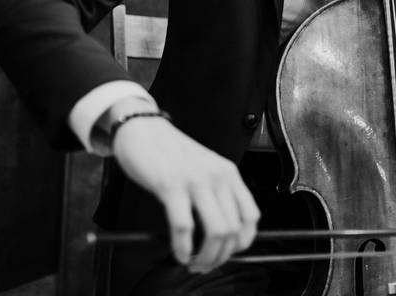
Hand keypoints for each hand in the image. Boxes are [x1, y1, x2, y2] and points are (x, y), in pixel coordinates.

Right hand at [110, 105, 259, 272]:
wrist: (144, 129)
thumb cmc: (171, 153)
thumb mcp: (205, 169)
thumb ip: (216, 194)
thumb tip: (221, 234)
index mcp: (229, 174)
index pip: (251, 216)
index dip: (242, 243)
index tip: (227, 254)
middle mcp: (218, 177)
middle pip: (234, 230)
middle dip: (220, 256)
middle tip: (204, 266)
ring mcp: (196, 181)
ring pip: (217, 231)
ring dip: (206, 257)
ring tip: (193, 264)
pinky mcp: (171, 185)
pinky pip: (184, 226)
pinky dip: (183, 247)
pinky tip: (179, 254)